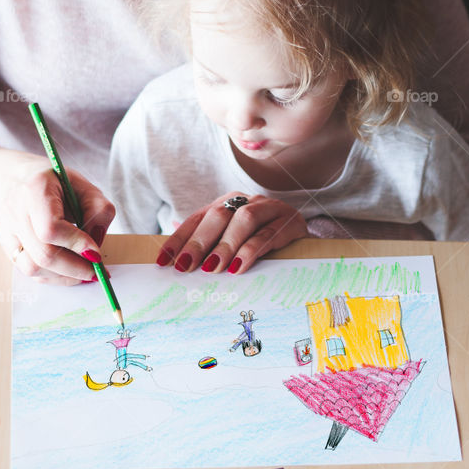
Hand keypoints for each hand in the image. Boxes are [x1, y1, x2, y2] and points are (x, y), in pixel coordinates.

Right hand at [0, 153, 114, 284]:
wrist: (20, 178)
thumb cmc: (56, 183)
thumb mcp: (86, 187)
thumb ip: (99, 212)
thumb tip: (94, 249)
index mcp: (35, 189)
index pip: (50, 228)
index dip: (75, 245)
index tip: (96, 254)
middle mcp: (14, 210)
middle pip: (43, 254)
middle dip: (75, 268)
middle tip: (96, 271)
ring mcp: (5, 229)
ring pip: (33, 268)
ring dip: (63, 276)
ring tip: (82, 271)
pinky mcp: (4, 244)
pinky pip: (28, 271)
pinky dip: (52, 276)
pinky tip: (67, 270)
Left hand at [158, 194, 306, 274]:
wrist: (304, 238)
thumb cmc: (261, 241)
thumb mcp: (233, 239)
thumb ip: (207, 243)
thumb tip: (170, 257)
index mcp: (227, 203)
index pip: (197, 218)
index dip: (179, 239)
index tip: (163, 261)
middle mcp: (247, 201)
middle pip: (218, 215)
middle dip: (199, 242)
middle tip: (186, 266)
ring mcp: (270, 209)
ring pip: (244, 220)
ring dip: (226, 245)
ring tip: (213, 268)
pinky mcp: (290, 222)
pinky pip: (268, 234)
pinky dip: (251, 250)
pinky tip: (239, 267)